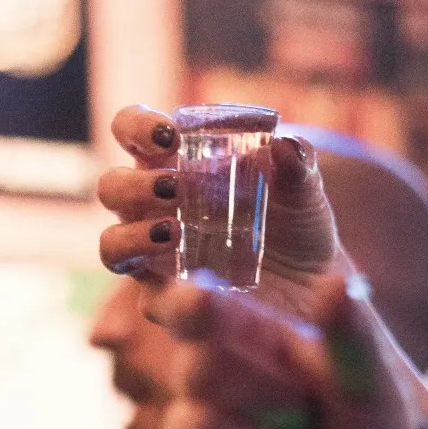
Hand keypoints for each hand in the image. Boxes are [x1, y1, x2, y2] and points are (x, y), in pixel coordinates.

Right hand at [96, 104, 342, 314]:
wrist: (316, 283)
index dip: (136, 126)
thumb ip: (297, 167)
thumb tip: (284, 145)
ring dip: (134, 236)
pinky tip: (199, 285)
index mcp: (172, 163)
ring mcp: (155, 256)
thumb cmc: (296, 222)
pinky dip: (169, 292)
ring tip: (174, 232)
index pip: (131, 132)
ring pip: (112, 245)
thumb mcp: (304, 191)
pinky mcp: (170, 302)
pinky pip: (152, 301)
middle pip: (111, 188)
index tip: (169, 135)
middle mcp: (152, 207)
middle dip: (133, 185)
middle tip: (174, 188)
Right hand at [151, 270, 422, 428]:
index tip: (203, 301)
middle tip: (303, 420)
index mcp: (247, 338)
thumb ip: (352, 336)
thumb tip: (336, 284)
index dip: (186, 303)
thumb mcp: (371, 384)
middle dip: (270, 404)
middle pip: (197, 370)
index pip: (193, 306)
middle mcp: (206, 384)